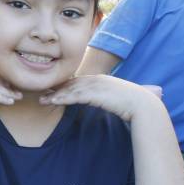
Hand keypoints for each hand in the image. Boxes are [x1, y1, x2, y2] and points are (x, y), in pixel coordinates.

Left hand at [39, 75, 155, 121]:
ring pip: (70, 90)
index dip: (63, 86)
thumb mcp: (114, 99)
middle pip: (70, 84)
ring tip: (41, 100)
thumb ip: (105, 98)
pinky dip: (63, 98)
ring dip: (54, 95)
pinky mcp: (96, 93)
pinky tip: (53, 101)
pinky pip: (75, 96)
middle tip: (41, 93)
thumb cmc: (131, 104)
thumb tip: (101, 103)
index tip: (51, 90)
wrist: (142, 104)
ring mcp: (95, 85)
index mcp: (100, 80)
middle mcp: (96, 80)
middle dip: (55, 89)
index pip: (77, 82)